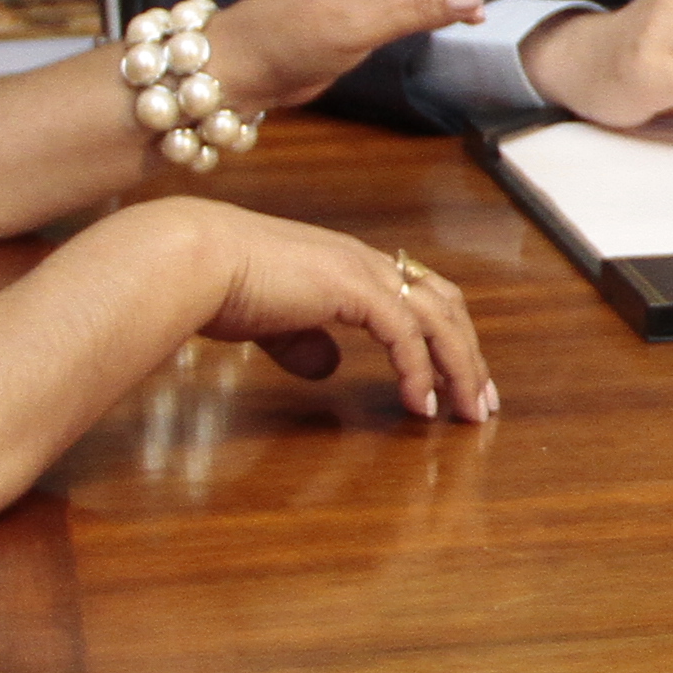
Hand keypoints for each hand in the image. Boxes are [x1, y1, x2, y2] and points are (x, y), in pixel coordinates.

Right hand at [166, 202, 498, 422]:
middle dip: (469, 356)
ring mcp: (364, 272)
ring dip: (459, 368)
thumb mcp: (273, 321)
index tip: (456, 383)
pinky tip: (421, 405)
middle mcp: (367, 263)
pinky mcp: (353, 289)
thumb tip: (328, 366)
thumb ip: (304, 339)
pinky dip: (419, 371)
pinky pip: (405, 335)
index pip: (421, 296)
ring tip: (466, 411)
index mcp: (351, 264)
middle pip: (446, 306)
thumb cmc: (219, 287)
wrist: (193, 261)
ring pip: (438, 319)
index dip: (445, 338)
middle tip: (480, 404)